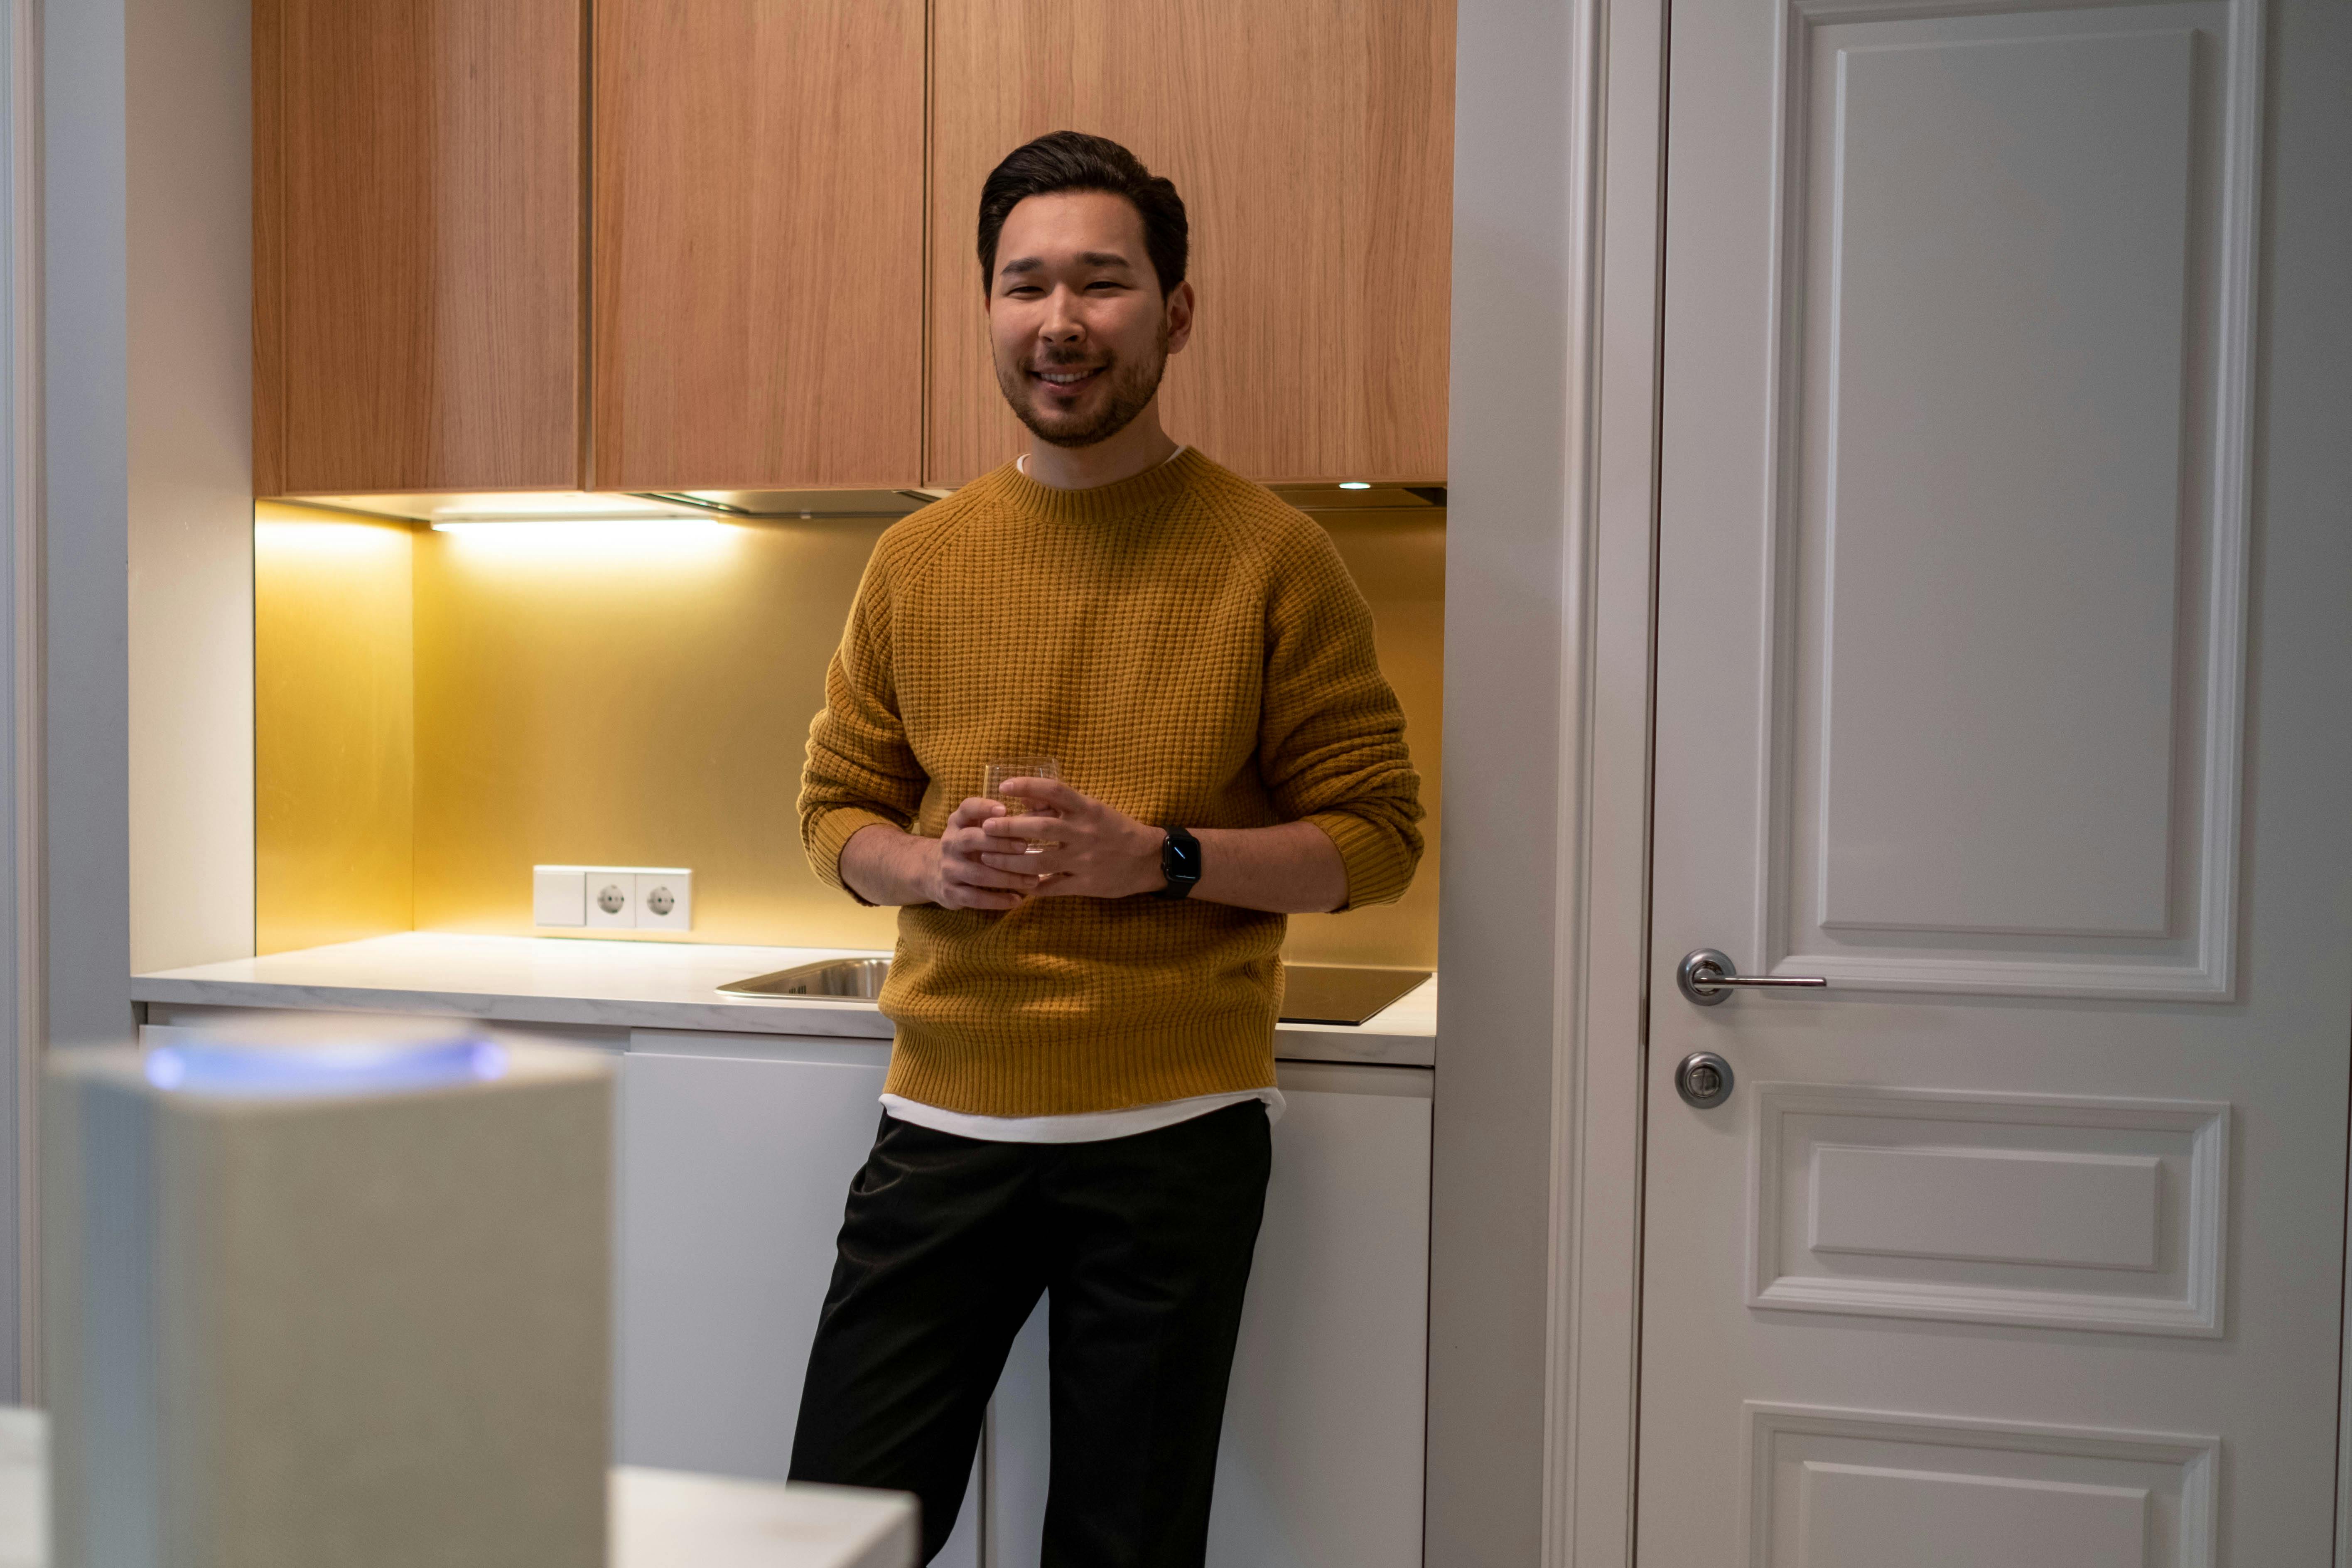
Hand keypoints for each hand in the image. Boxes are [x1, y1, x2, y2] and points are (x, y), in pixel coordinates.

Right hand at [934, 795, 1051, 910]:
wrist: (934, 873)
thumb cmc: (972, 846)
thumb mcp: (980, 829)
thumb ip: (1008, 820)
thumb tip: (1050, 809)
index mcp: (958, 822)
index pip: (966, 809)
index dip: (983, 808)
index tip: (1004, 809)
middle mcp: (950, 843)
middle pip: (970, 839)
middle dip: (999, 843)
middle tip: (1025, 846)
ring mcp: (948, 869)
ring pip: (977, 873)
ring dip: (1006, 877)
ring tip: (1033, 880)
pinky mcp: (950, 892)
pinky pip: (975, 898)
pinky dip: (997, 900)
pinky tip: (1018, 900)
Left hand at [978, 777, 1162, 898]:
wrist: (1148, 860)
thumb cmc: (1116, 829)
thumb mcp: (1093, 810)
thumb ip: (1061, 805)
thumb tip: (1027, 796)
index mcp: (1087, 809)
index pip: (1055, 791)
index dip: (1027, 786)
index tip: (1003, 786)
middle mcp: (1084, 833)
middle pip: (1039, 828)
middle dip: (1009, 828)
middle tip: (986, 828)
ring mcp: (1083, 860)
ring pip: (1038, 862)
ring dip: (1009, 861)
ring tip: (988, 857)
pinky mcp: (1084, 884)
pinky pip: (1051, 888)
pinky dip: (1030, 887)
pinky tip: (1013, 885)